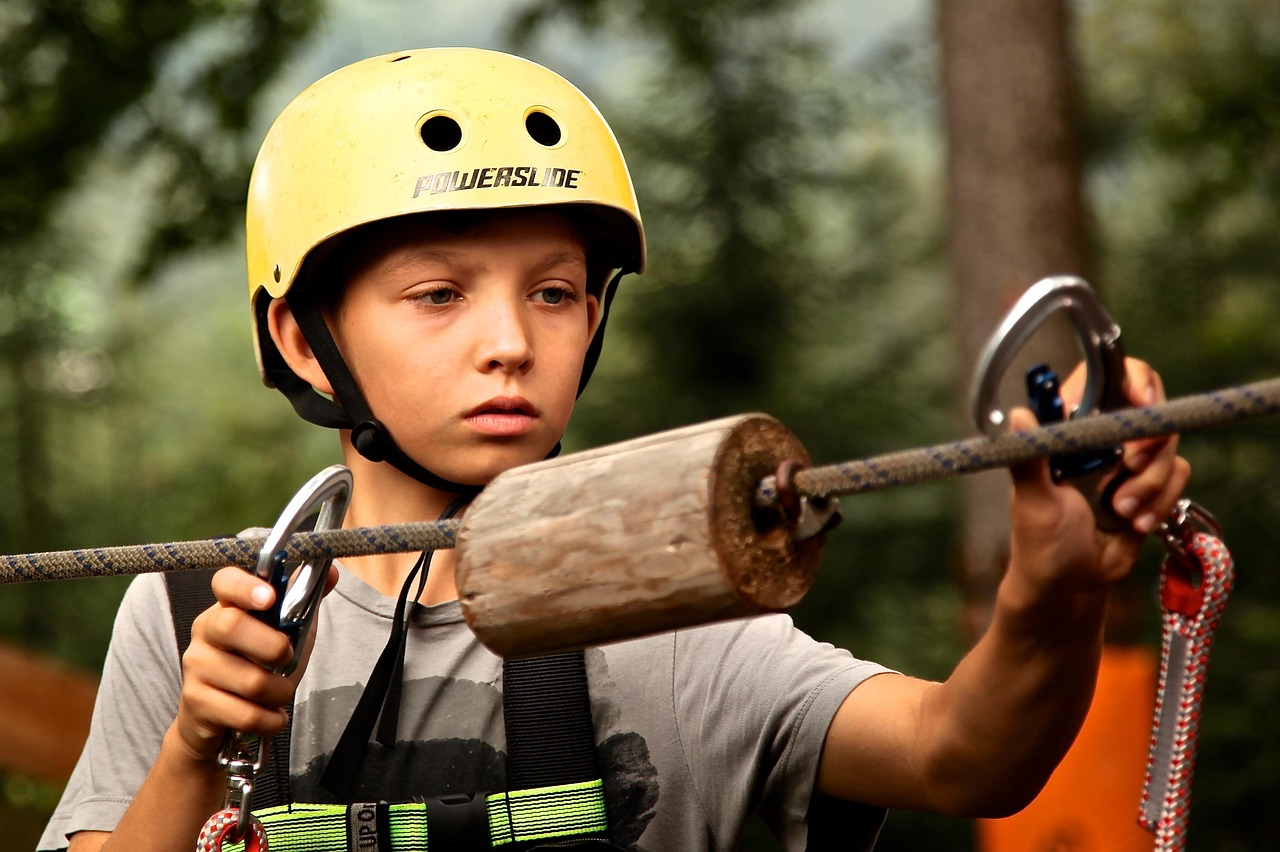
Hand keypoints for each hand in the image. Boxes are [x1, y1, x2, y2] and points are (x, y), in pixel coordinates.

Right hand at [171, 564, 337, 762]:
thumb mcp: (284, 632)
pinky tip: (271, 716)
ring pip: (249, 680)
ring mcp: (196, 667)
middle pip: (232, 626)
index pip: (225, 582)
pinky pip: (246, 714)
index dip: (246, 586)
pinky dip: (271, 720)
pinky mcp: (196, 703)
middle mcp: (205, 632)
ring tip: (280, 693)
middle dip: (272, 647)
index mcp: (226, 608)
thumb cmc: (255, 666)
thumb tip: (332, 572)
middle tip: (287, 658)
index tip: (270, 597)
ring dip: (280, 692)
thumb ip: (303, 602)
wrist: (215, 719)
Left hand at [1003, 358, 1190, 605]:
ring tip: (1119, 513)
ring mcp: (1128, 460)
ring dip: (1149, 486)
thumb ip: (1029, 458)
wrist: (1070, 586)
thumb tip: (1018, 415)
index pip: (1106, 378)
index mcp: (1068, 428)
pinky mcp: (1151, 485)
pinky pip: (1178, 476)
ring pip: (1168, 447)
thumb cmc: (1040, 542)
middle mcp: (1101, 436)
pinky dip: (1159, 502)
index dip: (1132, 380)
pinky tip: (1133, 525)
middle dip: (1147, 445)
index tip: (1142, 402)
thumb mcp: (1033, 501)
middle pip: (1149, 410)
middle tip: (1130, 468)